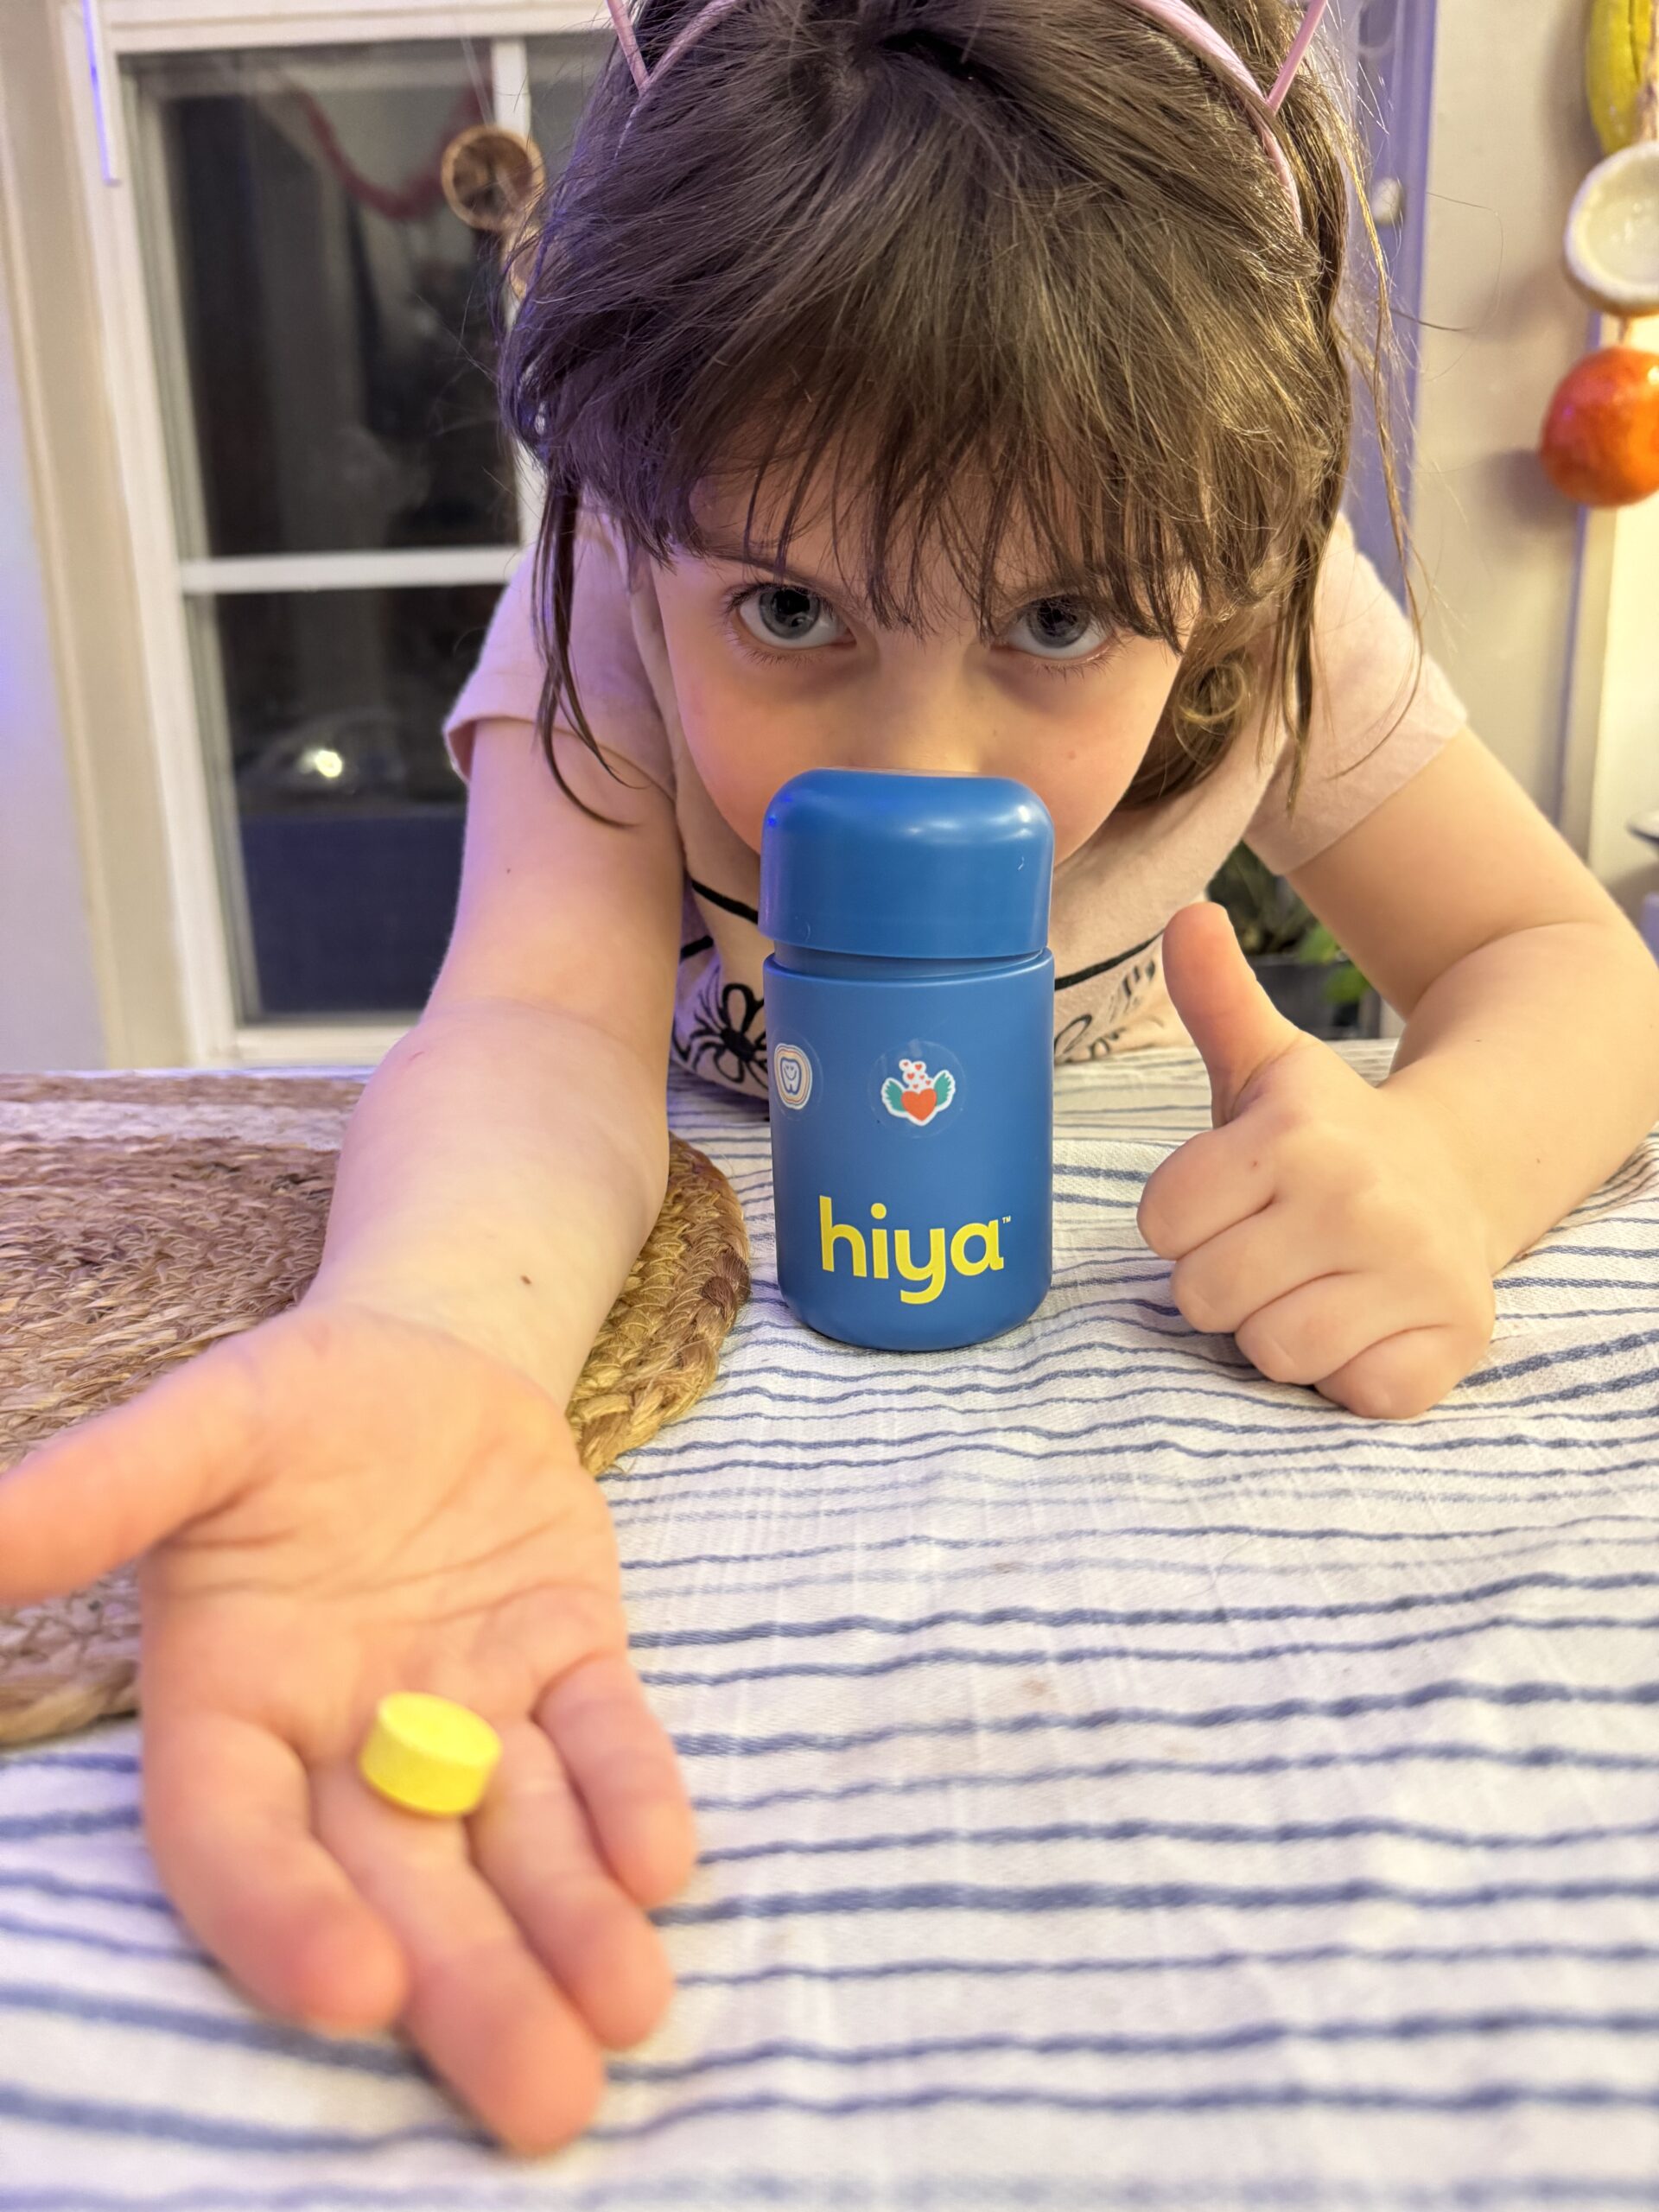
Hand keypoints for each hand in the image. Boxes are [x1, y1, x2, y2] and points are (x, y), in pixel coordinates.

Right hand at [0, 1301, 695, 2152]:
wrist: (421, 1362)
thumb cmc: (290, 1407)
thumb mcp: (201, 1430)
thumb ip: (103, 1492)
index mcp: (232, 1710)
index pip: (241, 1845)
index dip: (284, 1923)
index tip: (351, 1993)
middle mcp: (350, 1744)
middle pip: (401, 1886)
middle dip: (468, 1988)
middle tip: (542, 2103)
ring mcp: (472, 1712)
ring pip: (517, 1841)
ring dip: (570, 1928)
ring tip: (627, 2017)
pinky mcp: (568, 1664)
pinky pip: (602, 1743)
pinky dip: (631, 1799)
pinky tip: (660, 1865)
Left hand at [1137, 903, 1496, 1418]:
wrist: (1458, 1178)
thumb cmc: (1327, 1137)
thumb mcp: (1267, 1066)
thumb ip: (1215, 998)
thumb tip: (1186, 915)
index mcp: (1294, 1135)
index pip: (1161, 1224)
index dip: (1185, 1220)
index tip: (1230, 1200)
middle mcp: (1357, 1200)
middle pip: (1205, 1297)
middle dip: (1225, 1280)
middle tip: (1274, 1247)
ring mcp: (1410, 1275)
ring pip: (1271, 1351)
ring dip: (1281, 1329)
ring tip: (1316, 1281)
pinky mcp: (1446, 1345)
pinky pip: (1347, 1393)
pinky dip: (1349, 1371)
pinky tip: (1367, 1320)